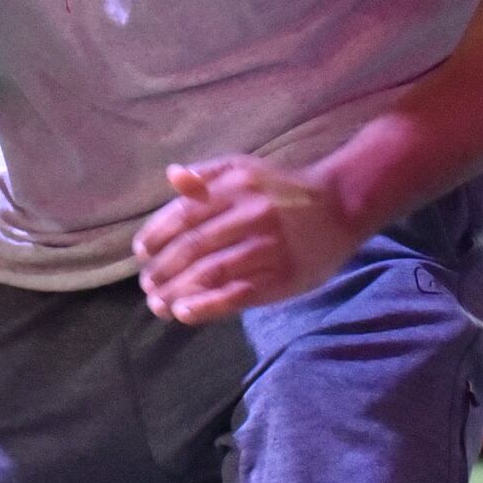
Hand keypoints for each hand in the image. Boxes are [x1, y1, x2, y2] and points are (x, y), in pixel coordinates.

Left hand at [132, 155, 362, 324]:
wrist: (341, 206)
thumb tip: (173, 176)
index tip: (141, 253)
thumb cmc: (284, 190)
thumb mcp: (246, 169)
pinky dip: (207, 305)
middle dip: (163, 269)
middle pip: (193, 246)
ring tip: (158, 304)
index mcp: (237, 186)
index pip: (184, 215)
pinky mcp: (282, 277)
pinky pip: (238, 294)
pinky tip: (184, 313)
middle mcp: (251, 214)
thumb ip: (208, 175)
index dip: (157, 236)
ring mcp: (268, 247)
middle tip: (147, 286)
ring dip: (178, 291)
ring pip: (212, 272)